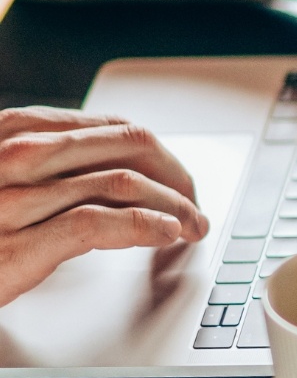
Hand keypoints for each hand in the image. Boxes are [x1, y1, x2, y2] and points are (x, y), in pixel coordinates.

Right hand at [0, 108, 208, 306]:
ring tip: (192, 226)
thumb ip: (50, 164)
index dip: (162, 154)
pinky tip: (166, 236)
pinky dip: (147, 227)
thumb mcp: (5, 177)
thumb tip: (123, 170)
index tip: (182, 178)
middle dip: (178, 176)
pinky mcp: (16, 248)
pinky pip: (99, 225)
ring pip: (123, 184)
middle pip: (129, 148)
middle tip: (197, 204)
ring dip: (175, 207)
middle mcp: (14, 157)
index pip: (114, 128)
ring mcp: (13, 200)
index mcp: (14, 131)